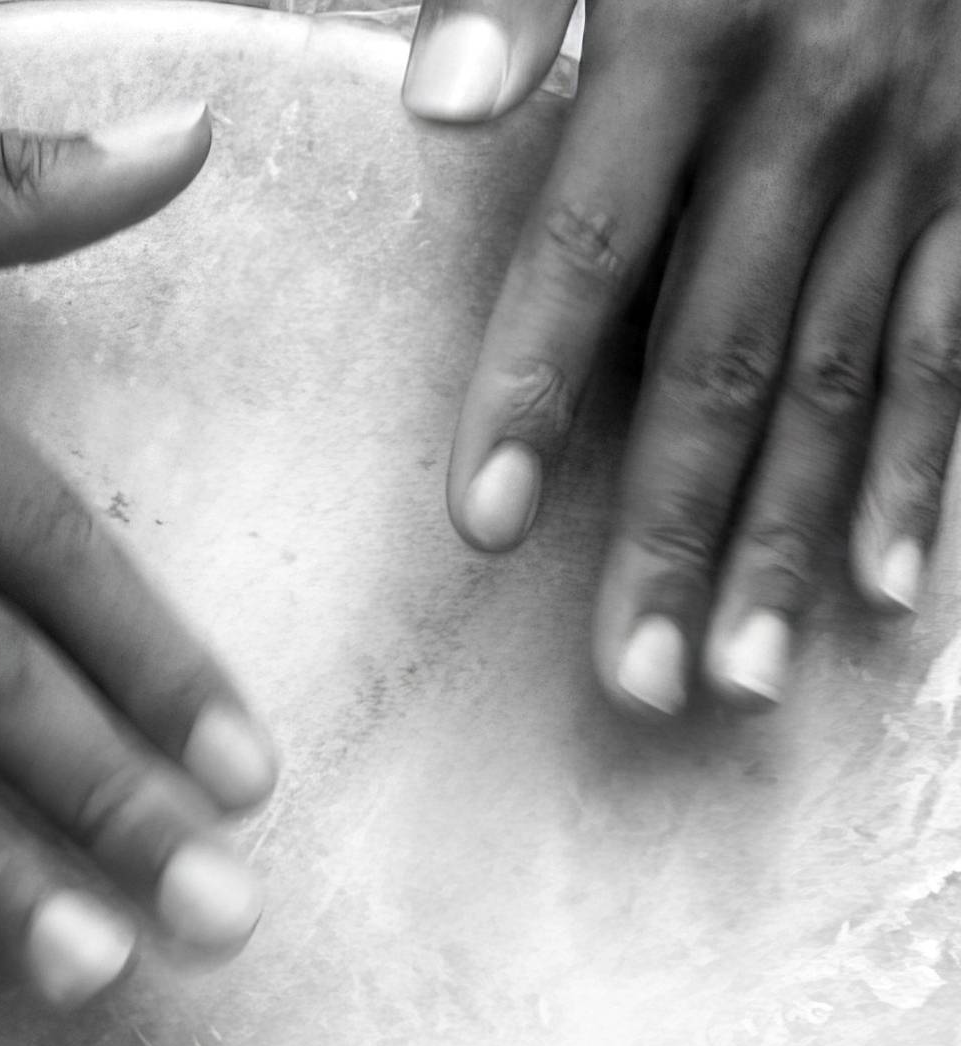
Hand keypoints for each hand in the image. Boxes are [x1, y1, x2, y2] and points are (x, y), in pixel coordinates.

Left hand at [403, 0, 960, 714]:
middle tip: (628, 679)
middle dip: (670, 531)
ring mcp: (920, 160)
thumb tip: (440, 106)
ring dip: (790, 542)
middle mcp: (814, 121)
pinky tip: (893, 592)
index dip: (531, 391)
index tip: (482, 525)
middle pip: (720, 360)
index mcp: (691, 44)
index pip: (592, 250)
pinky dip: (925, 475)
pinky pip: (956, 348)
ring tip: (739, 677)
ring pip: (841, 385)